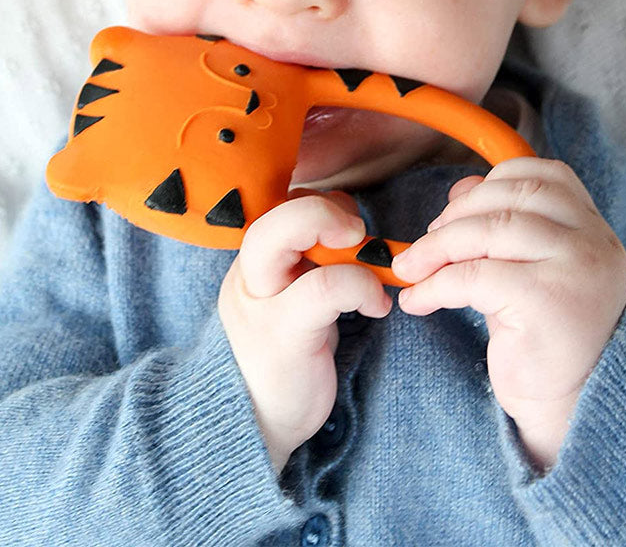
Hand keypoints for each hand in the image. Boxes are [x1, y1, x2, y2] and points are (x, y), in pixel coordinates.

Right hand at [218, 191, 391, 473]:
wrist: (251, 424)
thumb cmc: (284, 355)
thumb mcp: (291, 298)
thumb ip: (311, 261)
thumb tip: (351, 226)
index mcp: (253, 261)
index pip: (277, 205)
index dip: (319, 202)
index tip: (349, 228)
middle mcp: (249, 276)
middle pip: (270, 218)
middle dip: (320, 211)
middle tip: (356, 232)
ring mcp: (260, 304)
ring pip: (283, 241)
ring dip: (345, 247)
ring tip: (374, 273)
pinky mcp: (283, 335)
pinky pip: (323, 288)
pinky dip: (362, 286)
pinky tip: (376, 307)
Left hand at [391, 158, 625, 469]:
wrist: (564, 406)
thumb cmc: (538, 332)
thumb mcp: (526, 265)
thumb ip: (504, 221)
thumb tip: (460, 187)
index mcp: (592, 226)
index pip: (543, 174)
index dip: (489, 183)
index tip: (454, 209)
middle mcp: (594, 242)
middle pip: (511, 197)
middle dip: (455, 216)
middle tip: (423, 246)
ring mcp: (576, 269)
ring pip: (489, 231)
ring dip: (436, 248)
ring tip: (409, 270)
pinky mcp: (547, 302)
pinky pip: (474, 276)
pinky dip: (434, 286)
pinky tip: (417, 302)